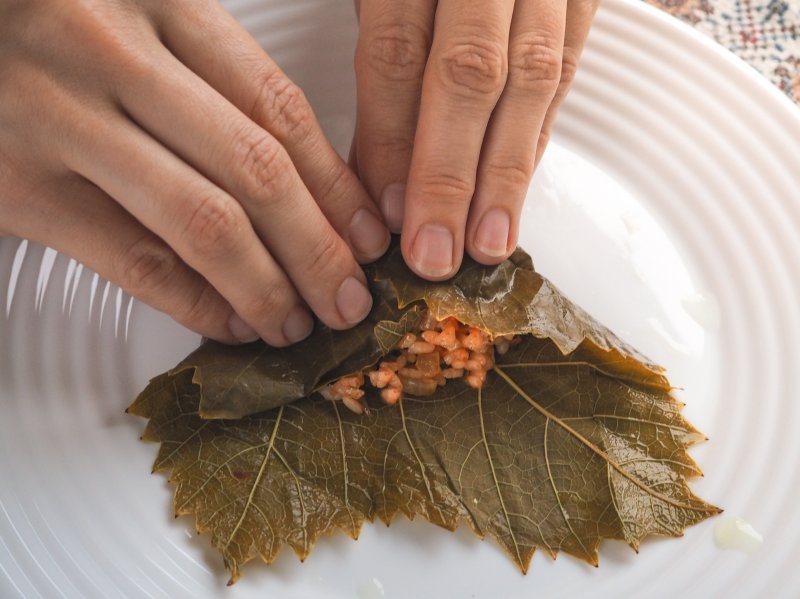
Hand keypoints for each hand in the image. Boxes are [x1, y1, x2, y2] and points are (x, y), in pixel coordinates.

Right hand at [0, 0, 389, 345]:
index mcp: (159, 2)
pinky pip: (133, 259)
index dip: (337, 186)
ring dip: (267, 288)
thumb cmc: (44, 29)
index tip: (367, 236)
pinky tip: (231, 322)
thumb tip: (302, 189)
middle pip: (256, 170)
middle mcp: (113, 52)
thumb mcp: (134, 25)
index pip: (279, 109)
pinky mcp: (18, 184)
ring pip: (204, 222)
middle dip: (318, 250)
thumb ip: (207, 85)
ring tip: (298, 321)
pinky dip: (195, 302)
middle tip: (349, 296)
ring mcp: (61, 117)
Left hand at [351, 0, 598, 278]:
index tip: (385, 209)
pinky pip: (566, 66)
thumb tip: (375, 165)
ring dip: (507, 172)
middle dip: (450, 174)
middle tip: (433, 252)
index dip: (392, 138)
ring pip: (533, 78)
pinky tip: (517, 185)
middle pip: (470, 72)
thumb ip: (380, 47)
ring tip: (487, 241)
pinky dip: (538, 133)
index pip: (400, 51)